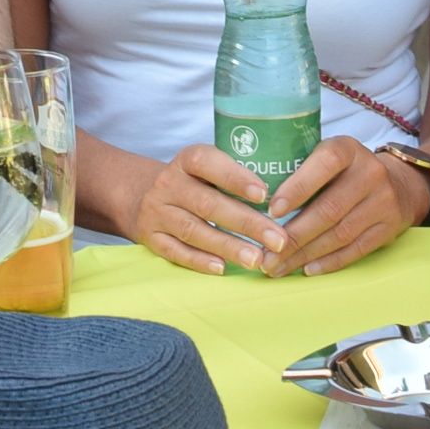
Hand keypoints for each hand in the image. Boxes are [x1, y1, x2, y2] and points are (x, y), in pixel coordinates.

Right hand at [127, 143, 293, 275]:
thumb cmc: (193, 182)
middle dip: (246, 223)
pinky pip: (175, 251)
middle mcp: (169, 183)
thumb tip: (288, 195)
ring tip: (257, 260)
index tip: (264, 193)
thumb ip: (236, 174)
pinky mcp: (150, 237)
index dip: (235, 177)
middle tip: (278, 239)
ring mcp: (157, 211)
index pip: (208, 162)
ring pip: (194, 230)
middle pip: (208, 203)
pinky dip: (199, 261)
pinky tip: (222, 268)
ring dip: (228, 246)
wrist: (140, 196)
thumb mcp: (207, 167)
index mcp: (187, 160)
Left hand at [259, 137, 419, 277]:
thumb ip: (300, 167)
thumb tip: (253, 197)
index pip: (324, 164)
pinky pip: (356, 249)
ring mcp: (383, 201)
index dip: (297, 188)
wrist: (399, 183)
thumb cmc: (345, 170)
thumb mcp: (327, 155)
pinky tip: (307, 269)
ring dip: (306, 254)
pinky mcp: (389, 227)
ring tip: (278, 267)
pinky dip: (329, 262)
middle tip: (266, 255)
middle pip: (329, 209)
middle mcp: (370, 173)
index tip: (271, 212)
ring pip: (340, 234)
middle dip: (294, 236)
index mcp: (348, 149)